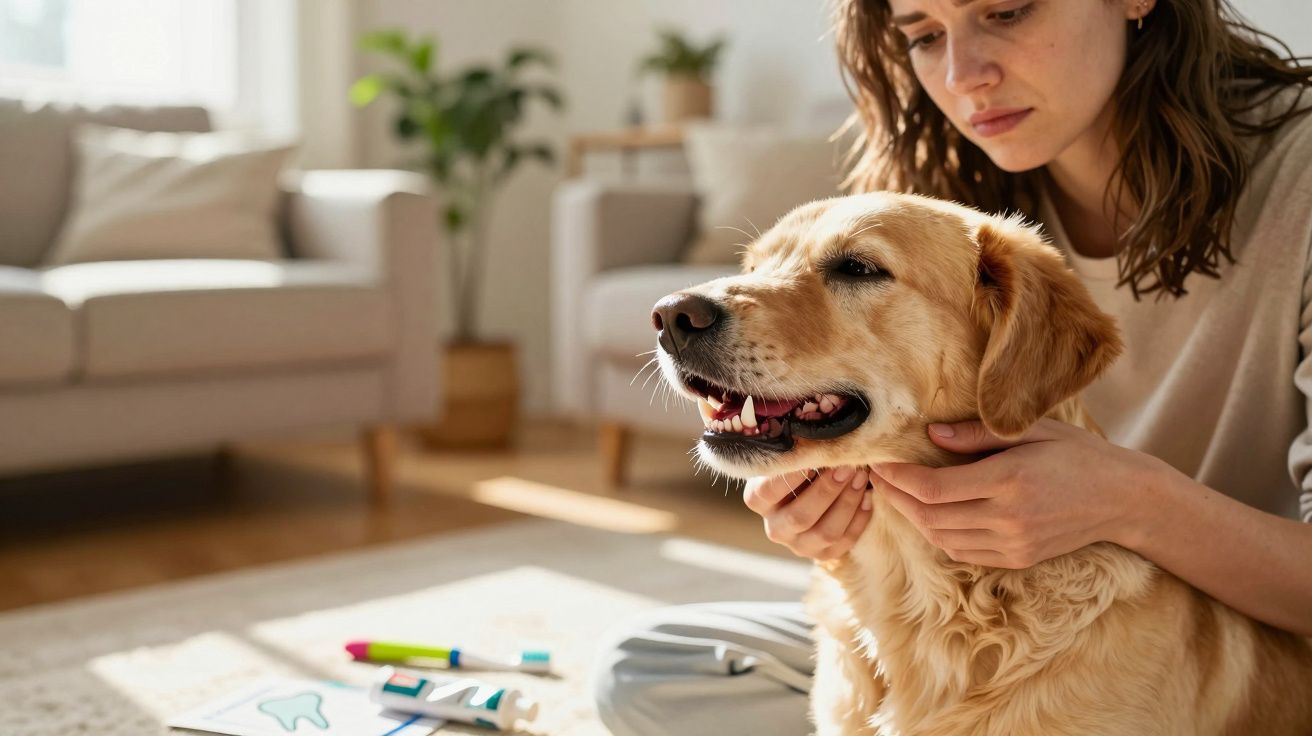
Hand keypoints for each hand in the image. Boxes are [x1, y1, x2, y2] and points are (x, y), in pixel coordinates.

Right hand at [743, 466, 873, 559]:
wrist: (807, 497)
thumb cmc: (797, 470)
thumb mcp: (789, 461)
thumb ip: (797, 454)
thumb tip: (815, 438)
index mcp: (758, 501)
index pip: (767, 492)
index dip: (790, 477)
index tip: (812, 459)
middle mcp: (775, 528)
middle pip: (800, 517)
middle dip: (828, 490)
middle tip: (847, 466)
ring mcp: (798, 545)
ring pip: (826, 532)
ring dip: (847, 503)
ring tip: (861, 477)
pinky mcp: (822, 554)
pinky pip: (844, 542)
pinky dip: (859, 519)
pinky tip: (868, 497)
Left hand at [871, 418, 1165, 568]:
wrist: (1124, 499)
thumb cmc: (1078, 454)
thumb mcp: (1031, 431)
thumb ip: (977, 435)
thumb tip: (930, 435)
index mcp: (1009, 481)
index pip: (934, 488)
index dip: (899, 478)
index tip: (879, 461)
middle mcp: (1008, 519)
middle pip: (930, 516)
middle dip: (896, 498)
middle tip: (878, 477)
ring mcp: (1013, 544)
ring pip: (942, 539)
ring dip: (913, 519)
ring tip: (896, 494)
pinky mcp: (1017, 559)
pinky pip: (963, 552)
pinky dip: (938, 535)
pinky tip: (928, 514)